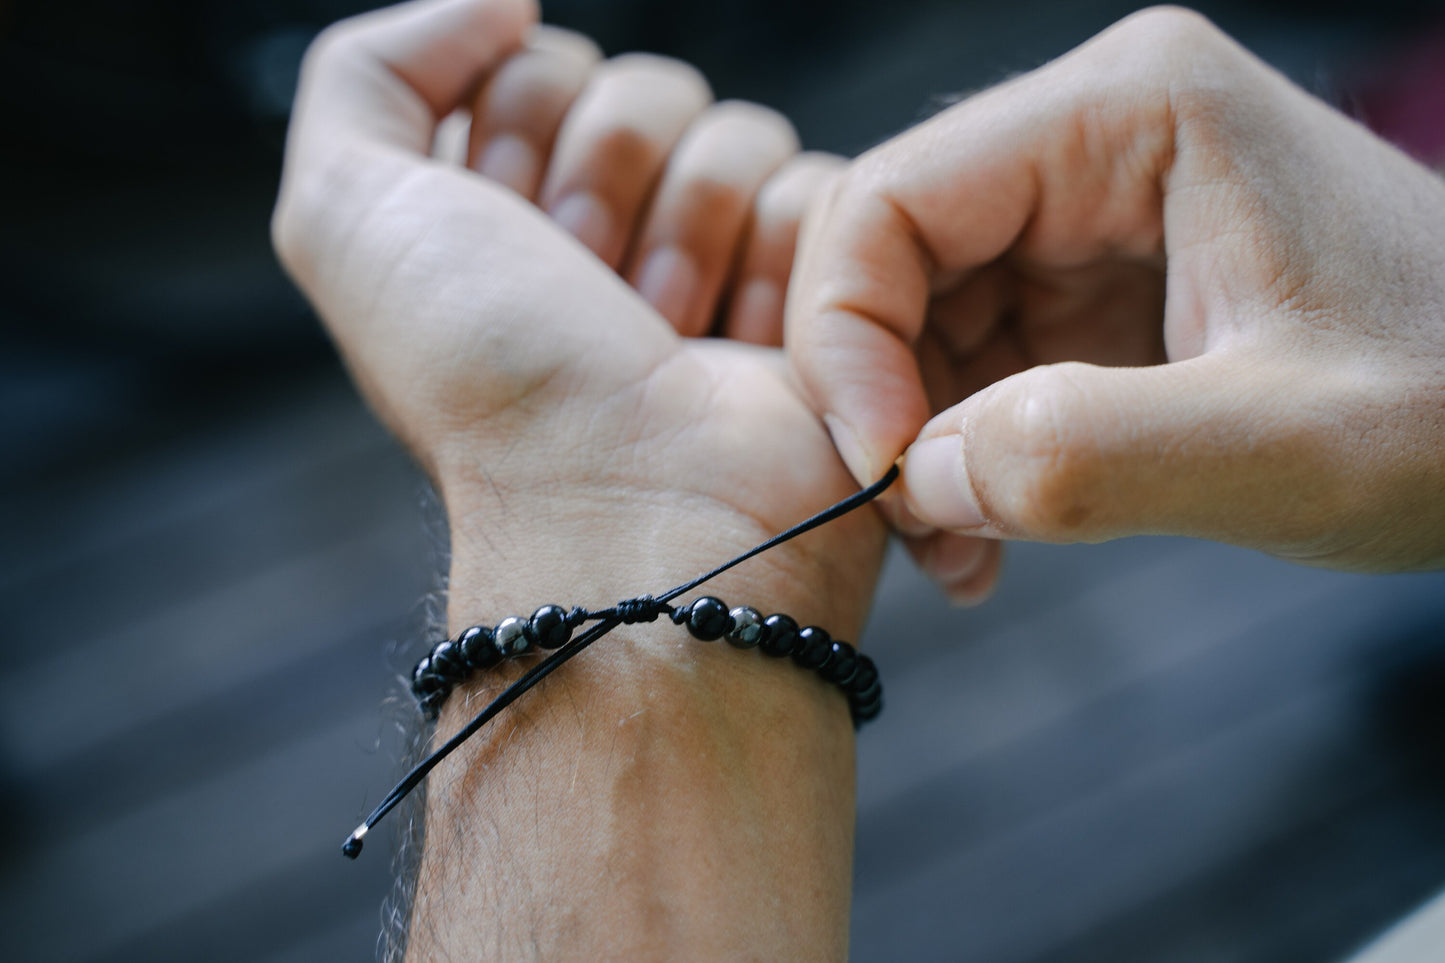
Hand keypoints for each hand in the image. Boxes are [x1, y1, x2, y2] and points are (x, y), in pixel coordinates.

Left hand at [273, 0, 875, 606]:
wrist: (632, 506)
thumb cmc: (490, 379)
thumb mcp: (347, 214)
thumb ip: (371, 68)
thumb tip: (507, 0)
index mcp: (506, 214)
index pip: (543, 67)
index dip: (524, 132)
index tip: (510, 238)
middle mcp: (609, 234)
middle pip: (644, 88)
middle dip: (609, 181)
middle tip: (592, 291)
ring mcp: (715, 262)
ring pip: (737, 131)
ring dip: (694, 229)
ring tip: (667, 332)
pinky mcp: (812, 291)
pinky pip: (820, 187)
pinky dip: (780, 262)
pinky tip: (741, 347)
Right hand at [787, 7, 1444, 590]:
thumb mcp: (1296, 442)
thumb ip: (1096, 455)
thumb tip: (920, 475)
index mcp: (1128, 111)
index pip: (893, 199)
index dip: (849, 339)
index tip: (886, 473)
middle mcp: (1092, 142)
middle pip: (889, 259)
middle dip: (879, 401)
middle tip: (912, 527)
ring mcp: (1090, 215)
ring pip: (918, 319)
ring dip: (915, 443)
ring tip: (960, 552)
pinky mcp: (1097, 290)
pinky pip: (974, 362)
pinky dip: (959, 454)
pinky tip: (990, 534)